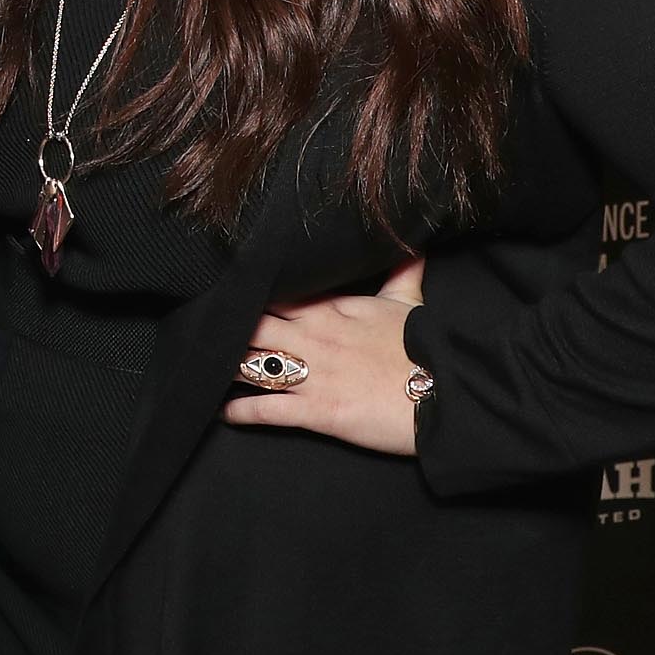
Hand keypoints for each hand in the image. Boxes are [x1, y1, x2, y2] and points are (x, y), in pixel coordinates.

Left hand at [221, 258, 429, 455]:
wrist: (450, 395)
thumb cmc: (429, 349)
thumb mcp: (410, 304)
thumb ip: (402, 272)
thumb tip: (410, 242)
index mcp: (331, 308)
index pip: (276, 295)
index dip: (250, 296)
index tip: (228, 295)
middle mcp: (313, 336)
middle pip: (253, 325)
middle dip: (229, 328)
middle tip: (204, 332)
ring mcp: (312, 374)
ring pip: (252, 364)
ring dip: (226, 367)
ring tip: (206, 369)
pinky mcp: (317, 410)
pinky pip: (265, 409)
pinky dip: (240, 411)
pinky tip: (225, 412)